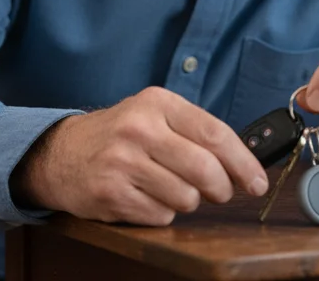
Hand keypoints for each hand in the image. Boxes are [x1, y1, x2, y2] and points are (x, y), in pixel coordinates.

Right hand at [11, 87, 269, 225]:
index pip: (215, 134)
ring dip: (185, 200)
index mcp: (156, 103)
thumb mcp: (154, 115)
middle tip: (217, 192)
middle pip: (205, 170)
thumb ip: (195, 132)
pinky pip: (161, 216)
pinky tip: (144, 196)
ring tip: (166, 186)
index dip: (243, 163)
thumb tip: (244, 166)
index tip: (257, 182)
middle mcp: (138, 128)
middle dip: (220, 189)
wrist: (62, 153)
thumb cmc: (120, 136)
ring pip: (186, 198)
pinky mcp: (111, 193)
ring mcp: (122, 161)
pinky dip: (161, 212)